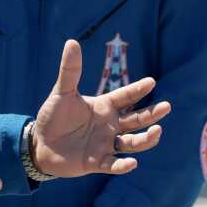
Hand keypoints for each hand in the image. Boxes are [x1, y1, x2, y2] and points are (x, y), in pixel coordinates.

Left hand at [33, 40, 170, 176]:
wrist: (39, 143)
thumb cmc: (52, 116)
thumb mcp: (61, 92)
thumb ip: (70, 70)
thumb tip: (72, 42)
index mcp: (104, 107)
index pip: (125, 97)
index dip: (137, 90)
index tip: (151, 81)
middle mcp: (109, 125)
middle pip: (137, 120)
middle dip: (152, 114)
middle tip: (167, 106)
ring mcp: (105, 144)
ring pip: (132, 143)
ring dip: (145, 139)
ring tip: (157, 131)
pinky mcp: (97, 162)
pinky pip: (114, 165)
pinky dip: (123, 165)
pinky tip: (132, 162)